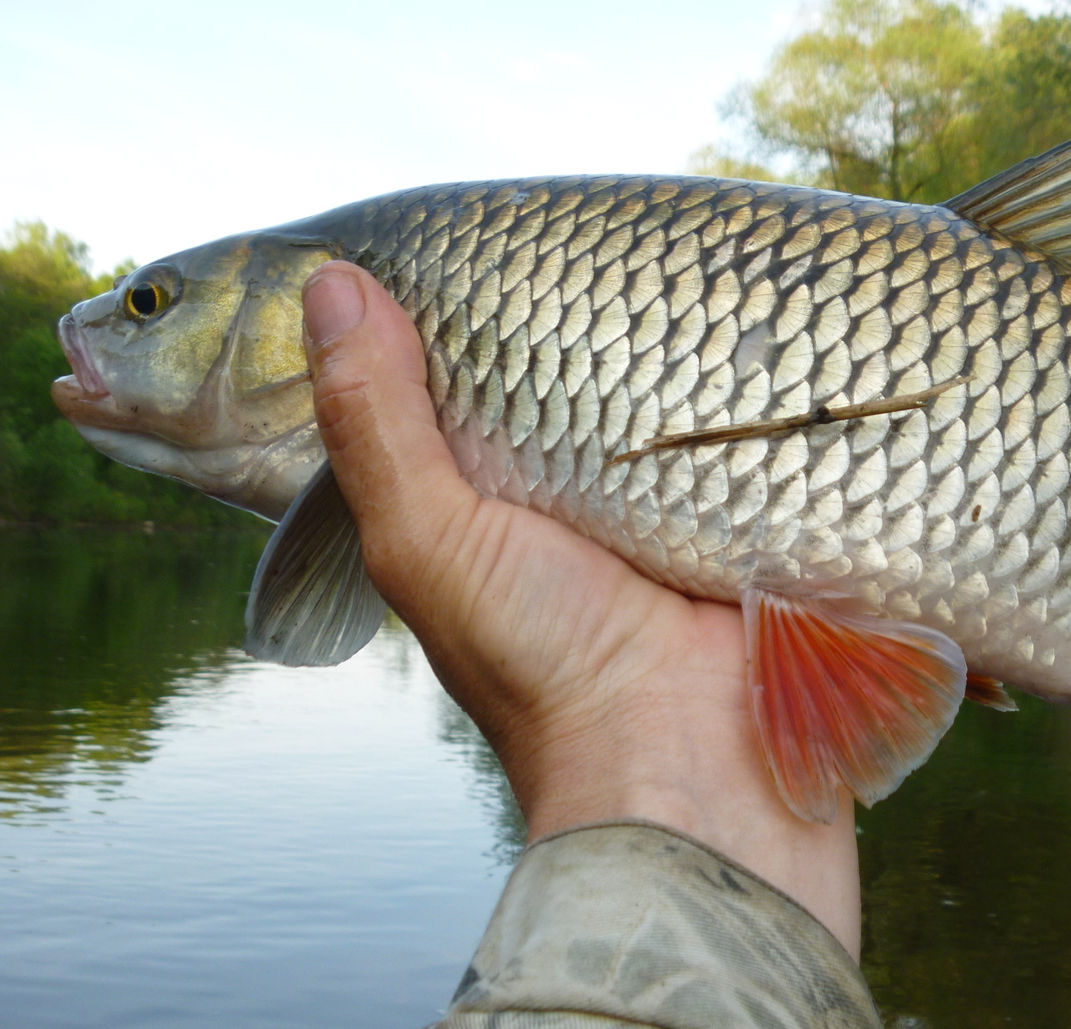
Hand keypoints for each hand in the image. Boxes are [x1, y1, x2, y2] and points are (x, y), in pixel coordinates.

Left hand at [300, 262, 861, 956]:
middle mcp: (564, 502)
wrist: (693, 767)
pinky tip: (730, 311)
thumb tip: (333, 290)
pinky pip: (729, 423)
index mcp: (479, 509)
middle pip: (553, 380)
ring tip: (660, 237)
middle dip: (559, 314)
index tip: (451, 237)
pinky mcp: (738, 509)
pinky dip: (727, 380)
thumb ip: (377, 427)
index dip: (443, 321)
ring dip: (652, 339)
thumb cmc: (543, 668)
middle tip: (572, 219)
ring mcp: (658, 503)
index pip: (451, 390)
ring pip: (644, 392)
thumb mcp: (432, 544)